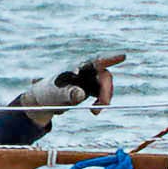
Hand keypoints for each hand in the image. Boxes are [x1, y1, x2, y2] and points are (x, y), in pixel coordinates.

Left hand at [3, 53, 128, 116]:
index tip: (123, 56)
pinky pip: (102, 94)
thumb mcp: (55, 94)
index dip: (110, 58)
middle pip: (104, 76)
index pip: (96, 60)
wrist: (44, 100)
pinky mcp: (91, 89)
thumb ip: (67, 93)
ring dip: (104, 98)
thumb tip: (81, 94)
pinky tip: (94, 111)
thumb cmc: (48, 93)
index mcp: (78, 66)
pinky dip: (101, 103)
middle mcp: (86, 71)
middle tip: (99, 107)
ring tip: (94, 112)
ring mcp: (90, 79)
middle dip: (106, 91)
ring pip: (105, 86)